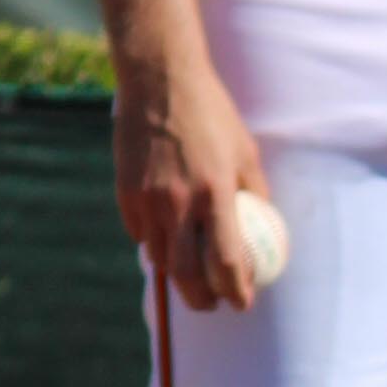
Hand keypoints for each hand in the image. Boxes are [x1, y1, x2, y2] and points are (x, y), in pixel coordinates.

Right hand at [114, 55, 271, 313]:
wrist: (160, 83)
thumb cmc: (211, 113)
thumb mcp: (245, 151)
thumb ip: (253, 192)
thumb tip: (261, 224)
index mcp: (215, 193)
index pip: (228, 261)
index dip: (237, 290)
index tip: (243, 302)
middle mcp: (178, 202)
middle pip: (186, 273)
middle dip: (201, 298)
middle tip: (211, 303)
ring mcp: (147, 199)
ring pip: (158, 256)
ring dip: (175, 273)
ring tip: (189, 275)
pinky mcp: (125, 191)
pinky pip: (140, 231)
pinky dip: (154, 241)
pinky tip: (165, 237)